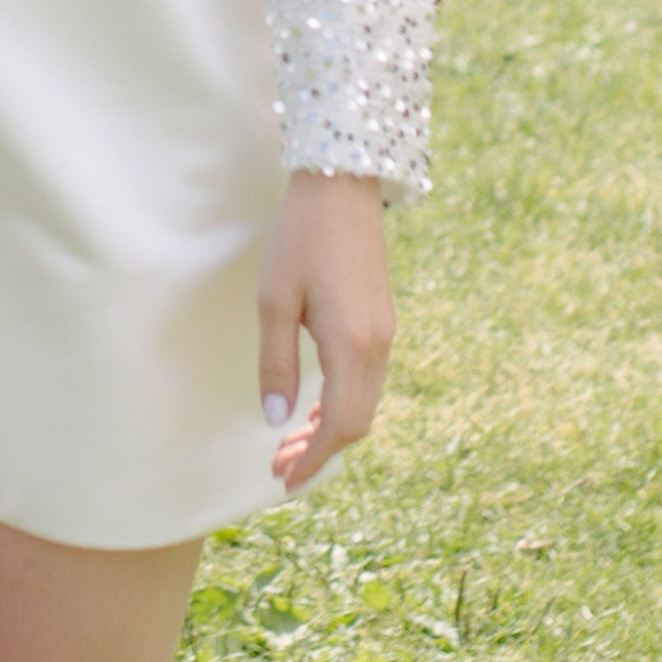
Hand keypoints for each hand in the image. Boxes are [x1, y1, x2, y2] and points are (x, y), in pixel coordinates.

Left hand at [259, 172, 393, 492]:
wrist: (342, 181)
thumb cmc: (301, 236)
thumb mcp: (275, 299)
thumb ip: (277, 363)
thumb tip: (277, 420)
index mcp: (353, 346)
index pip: (340, 427)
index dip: (313, 460)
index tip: (284, 481)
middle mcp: (379, 346)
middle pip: (357, 422)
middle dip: (320, 450)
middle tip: (279, 464)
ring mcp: (385, 332)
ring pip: (364, 402)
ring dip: (330, 427)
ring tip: (290, 439)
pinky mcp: (382, 319)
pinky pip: (367, 378)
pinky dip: (342, 401)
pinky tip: (314, 400)